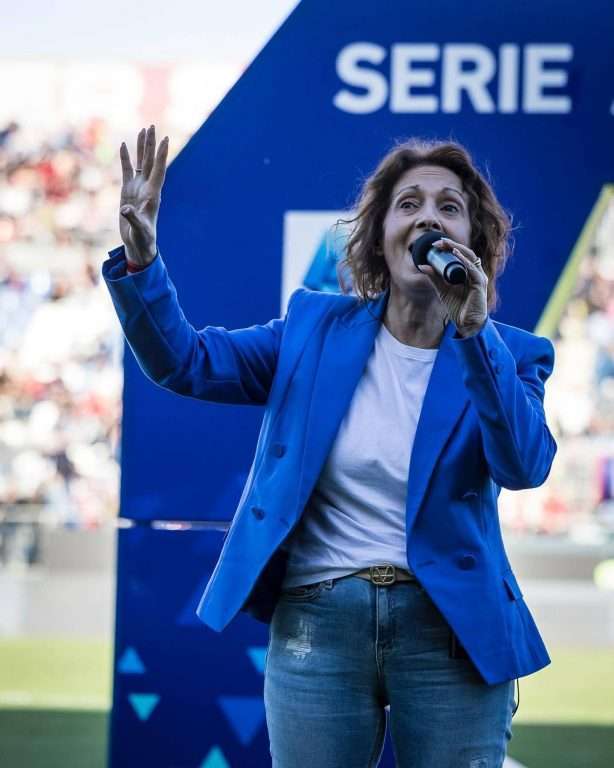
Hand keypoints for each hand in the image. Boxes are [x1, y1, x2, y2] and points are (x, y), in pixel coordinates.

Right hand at [119, 125, 168, 264]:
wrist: (138, 244)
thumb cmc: (142, 238)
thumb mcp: (139, 230)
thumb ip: (133, 219)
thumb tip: (126, 210)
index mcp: (153, 194)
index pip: (159, 170)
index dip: (161, 155)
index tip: (165, 139)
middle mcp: (147, 188)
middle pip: (150, 161)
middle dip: (151, 144)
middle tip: (152, 126)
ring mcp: (138, 188)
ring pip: (141, 163)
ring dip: (142, 147)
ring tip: (143, 130)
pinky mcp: (128, 191)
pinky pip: (127, 170)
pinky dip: (126, 158)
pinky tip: (124, 145)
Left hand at [420, 238, 487, 335]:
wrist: (466, 324)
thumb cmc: (457, 307)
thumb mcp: (442, 290)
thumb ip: (434, 278)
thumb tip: (422, 265)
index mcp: (467, 272)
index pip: (460, 254)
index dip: (449, 247)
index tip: (435, 244)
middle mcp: (475, 273)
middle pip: (466, 253)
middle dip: (452, 245)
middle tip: (439, 242)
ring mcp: (479, 277)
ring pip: (470, 257)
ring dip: (458, 249)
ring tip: (446, 245)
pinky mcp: (480, 284)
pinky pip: (473, 269)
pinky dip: (464, 261)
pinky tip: (456, 255)